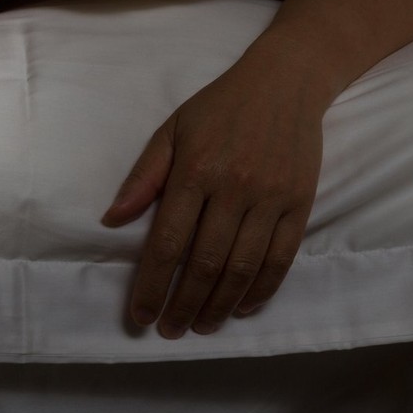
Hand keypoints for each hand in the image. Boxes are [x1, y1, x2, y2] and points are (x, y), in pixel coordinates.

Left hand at [102, 48, 326, 337]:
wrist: (285, 82)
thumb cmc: (218, 107)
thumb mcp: (171, 131)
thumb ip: (143, 178)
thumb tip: (111, 220)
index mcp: (195, 170)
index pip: (168, 242)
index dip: (153, 285)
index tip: (140, 315)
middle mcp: (234, 188)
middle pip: (206, 264)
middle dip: (183, 305)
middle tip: (169, 330)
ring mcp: (271, 198)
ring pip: (244, 268)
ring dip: (219, 305)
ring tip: (201, 326)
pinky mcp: (301, 204)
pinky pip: (281, 259)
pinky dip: (261, 290)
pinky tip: (242, 307)